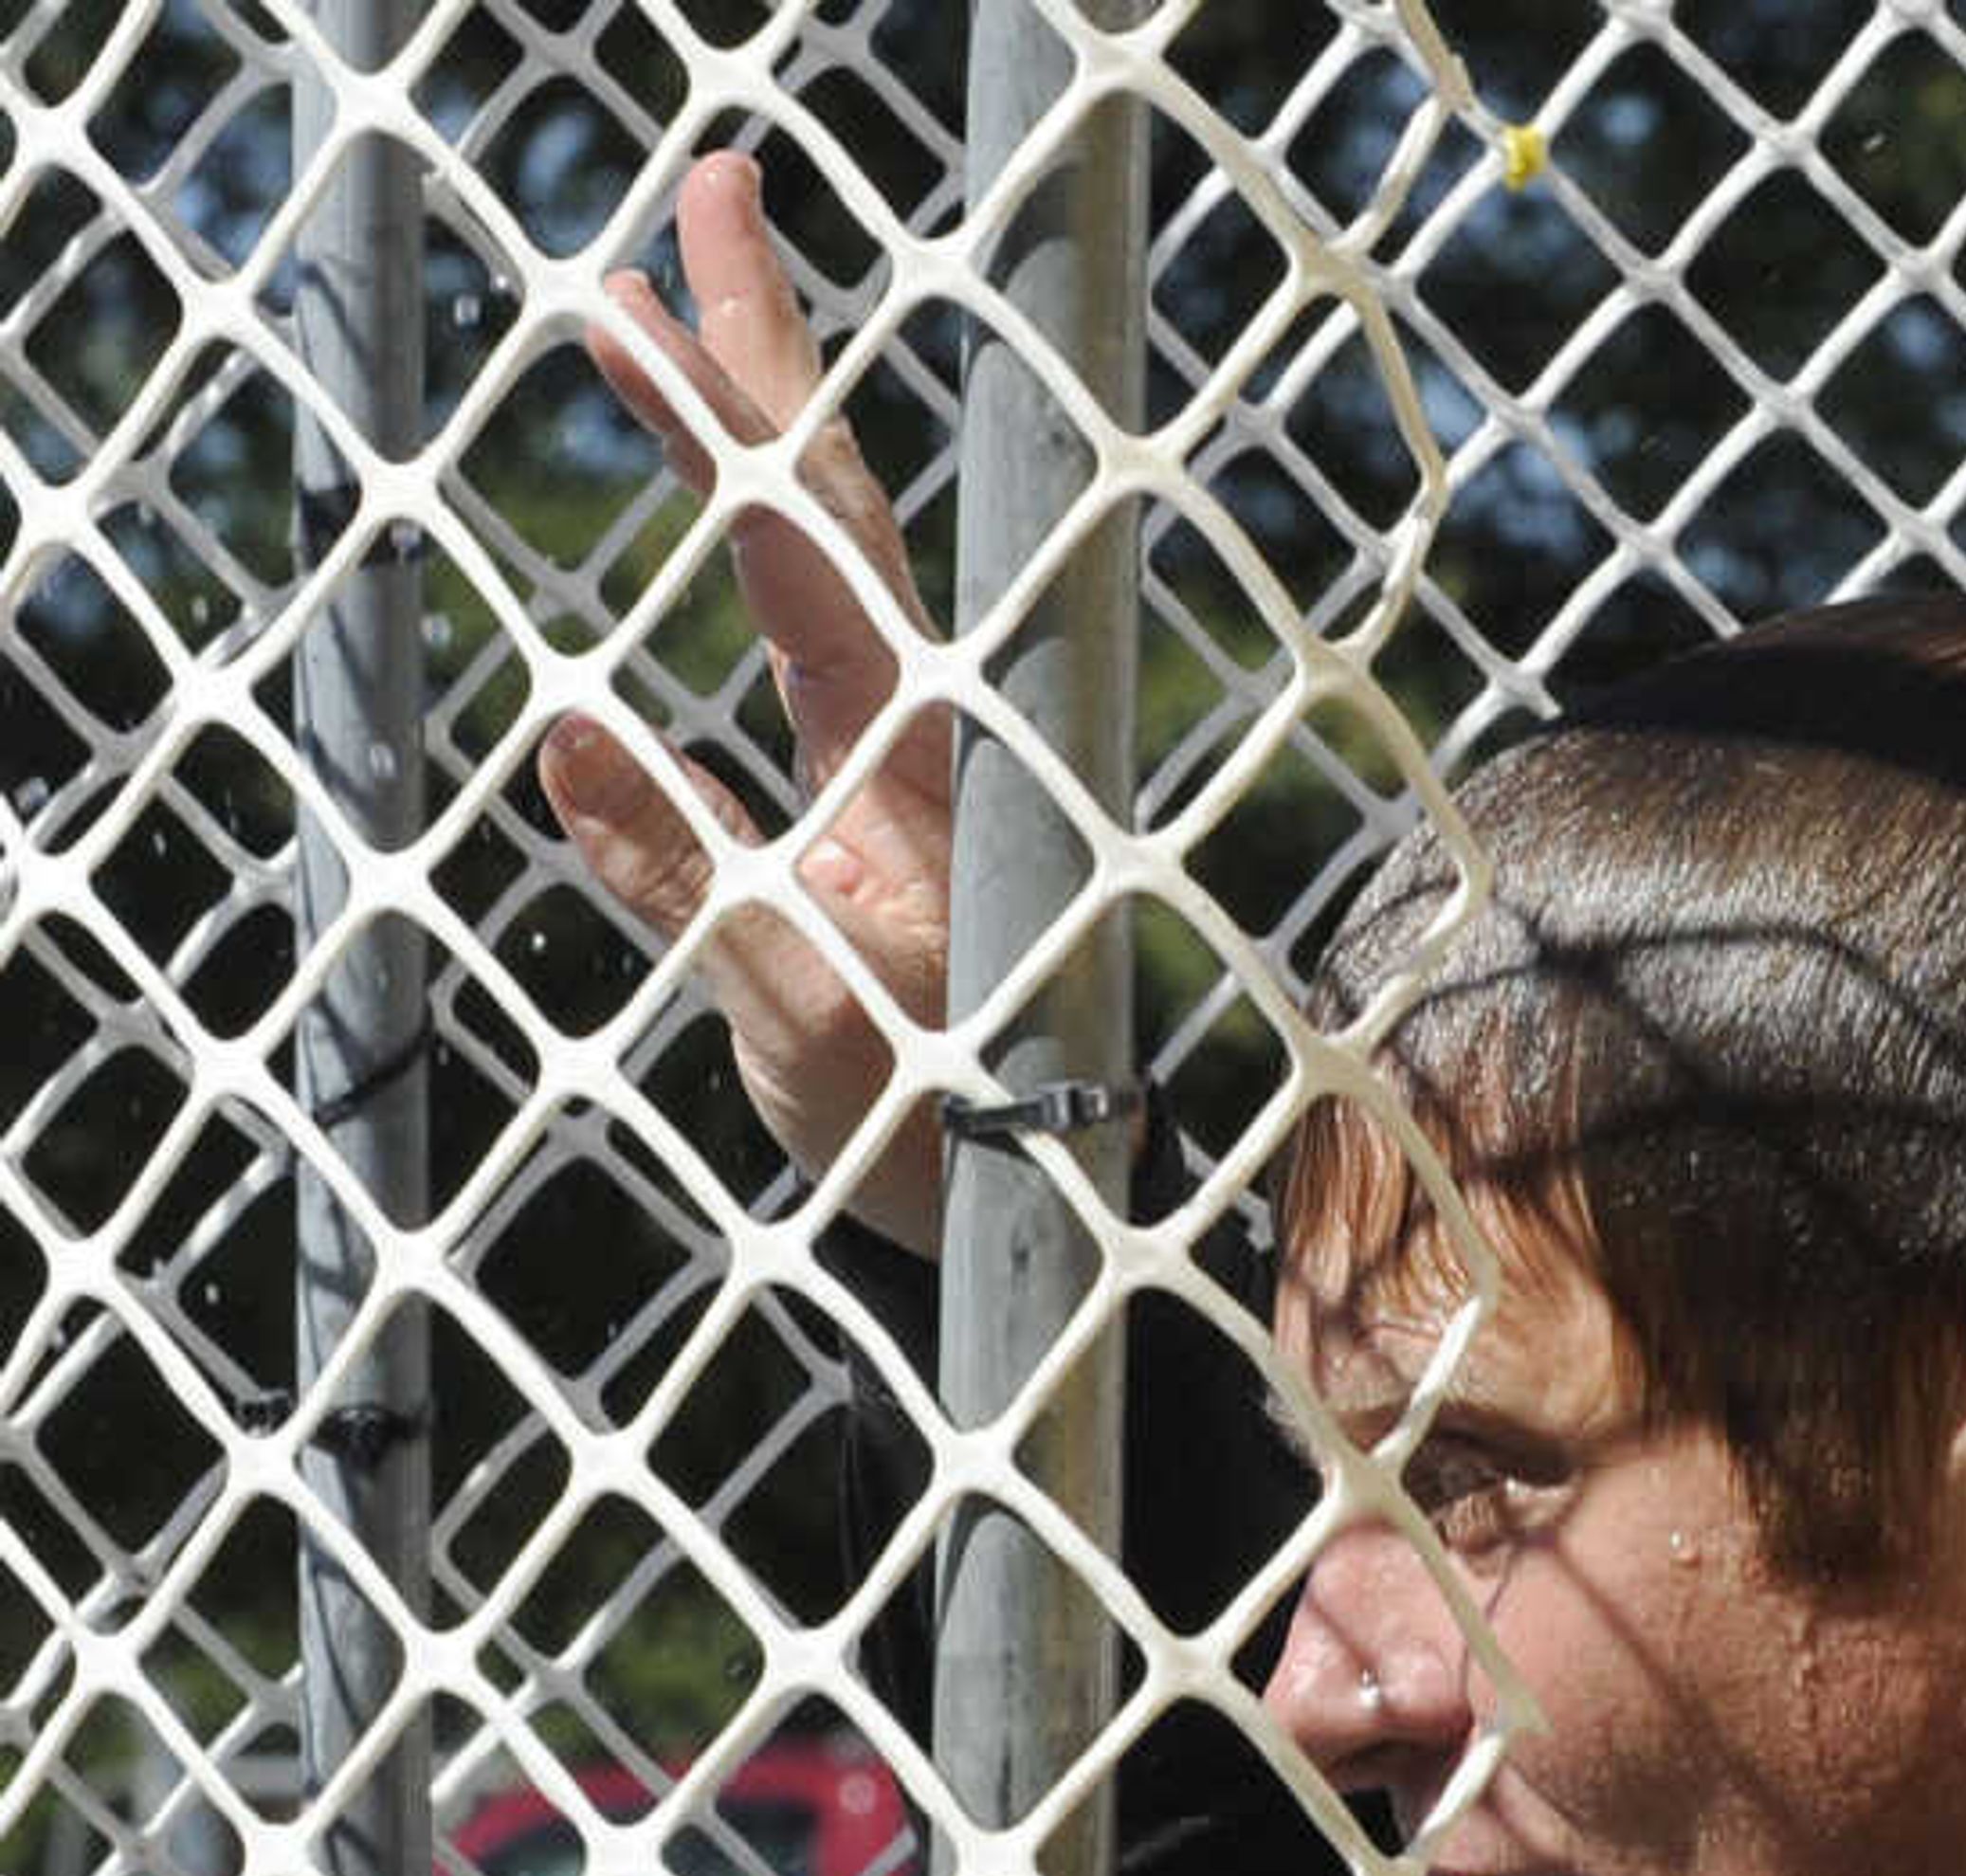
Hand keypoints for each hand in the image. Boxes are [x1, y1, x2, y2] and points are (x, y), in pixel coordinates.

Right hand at [537, 150, 954, 1247]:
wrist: (1022, 1210)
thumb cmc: (931, 1128)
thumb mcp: (794, 1018)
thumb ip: (682, 879)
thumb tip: (560, 725)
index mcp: (919, 764)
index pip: (815, 544)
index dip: (737, 412)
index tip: (654, 292)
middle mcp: (924, 733)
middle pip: (830, 502)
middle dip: (757, 350)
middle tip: (696, 192)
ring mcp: (901, 758)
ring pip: (823, 551)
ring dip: (745, 427)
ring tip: (655, 310)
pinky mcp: (871, 799)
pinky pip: (808, 626)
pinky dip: (750, 532)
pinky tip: (702, 475)